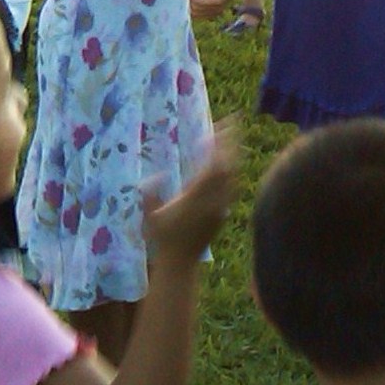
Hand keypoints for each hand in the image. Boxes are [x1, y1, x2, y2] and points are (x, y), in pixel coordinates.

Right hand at [143, 118, 239, 264]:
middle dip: (231, 142)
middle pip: (228, 166)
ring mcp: (221, 207)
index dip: (217, 146)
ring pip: (233, 175)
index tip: (217, 128)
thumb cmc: (162, 239)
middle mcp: (213, 200)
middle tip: (233, 121)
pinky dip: (232, 169)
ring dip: (234, 154)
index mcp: (196, 197)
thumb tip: (153, 176)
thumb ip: (151, 196)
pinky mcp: (224, 213)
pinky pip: (233, 186)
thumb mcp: (151, 217)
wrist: (181, 263)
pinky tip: (229, 162)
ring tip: (232, 136)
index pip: (212, 166)